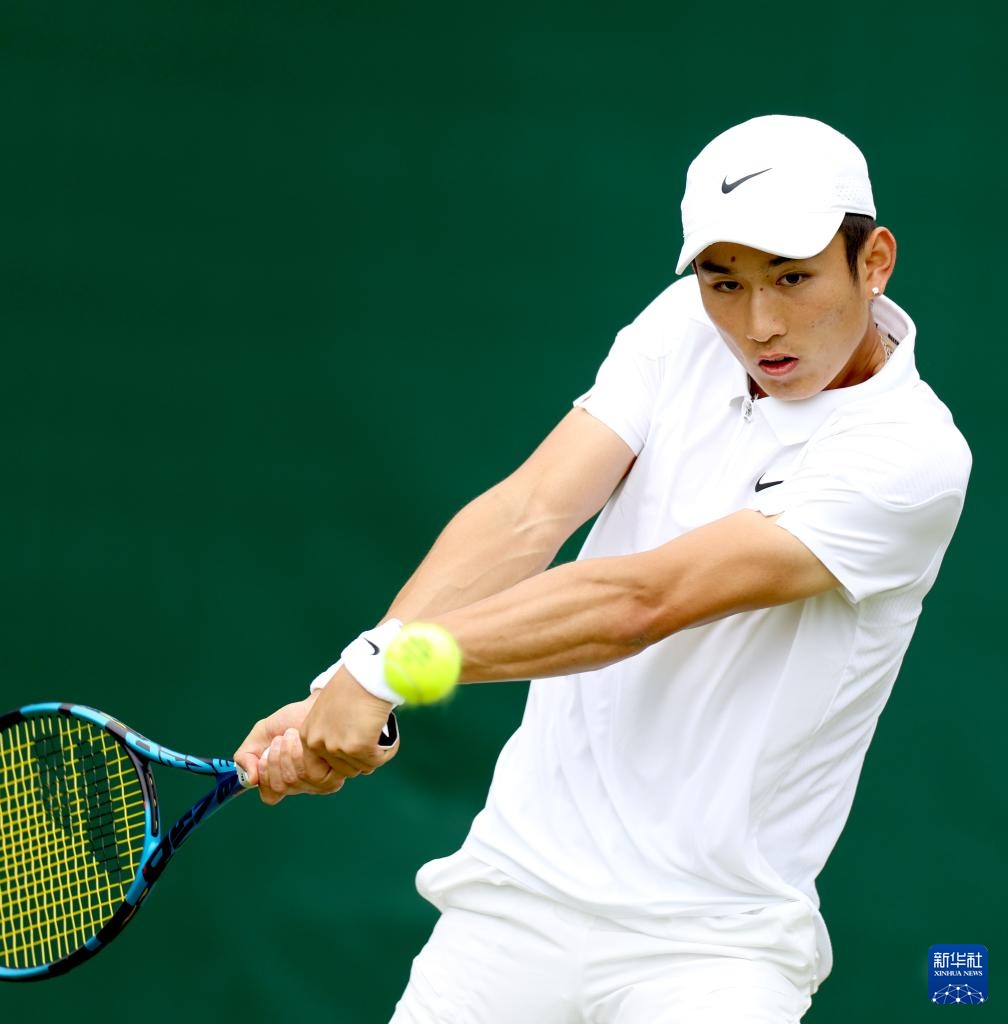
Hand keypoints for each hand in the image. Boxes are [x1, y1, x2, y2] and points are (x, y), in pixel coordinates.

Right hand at [233, 694, 351, 804]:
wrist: (313, 705)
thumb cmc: (289, 720)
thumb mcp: (259, 735)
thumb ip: (245, 756)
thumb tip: (251, 779)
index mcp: (284, 782)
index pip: (270, 796)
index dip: (265, 776)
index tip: (264, 755)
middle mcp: (301, 786)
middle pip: (280, 787)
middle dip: (275, 758)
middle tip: (281, 739)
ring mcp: (318, 784)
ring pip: (293, 781)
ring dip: (287, 752)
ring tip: (292, 736)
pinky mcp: (333, 775)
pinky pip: (311, 775)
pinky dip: (300, 752)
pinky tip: (303, 739)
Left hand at [300, 665, 399, 778]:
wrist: (367, 673)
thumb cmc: (352, 685)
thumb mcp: (329, 711)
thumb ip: (331, 733)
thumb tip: (344, 754)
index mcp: (308, 736)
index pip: (320, 769)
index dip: (341, 764)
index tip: (356, 751)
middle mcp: (319, 744)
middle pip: (345, 770)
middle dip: (361, 758)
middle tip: (372, 737)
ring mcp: (338, 747)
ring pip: (363, 766)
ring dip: (376, 753)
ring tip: (382, 733)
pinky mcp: (359, 748)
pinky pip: (379, 760)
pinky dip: (389, 749)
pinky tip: (391, 735)